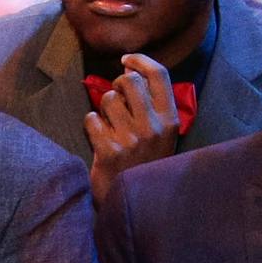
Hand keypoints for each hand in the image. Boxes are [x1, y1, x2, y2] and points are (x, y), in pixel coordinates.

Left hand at [83, 53, 184, 208]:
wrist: (134, 202)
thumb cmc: (144, 163)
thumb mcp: (161, 134)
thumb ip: (151, 104)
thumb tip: (131, 69)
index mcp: (170, 120)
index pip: (159, 75)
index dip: (140, 61)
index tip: (126, 60)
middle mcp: (153, 127)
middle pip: (129, 81)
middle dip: (117, 85)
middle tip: (116, 98)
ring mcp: (131, 139)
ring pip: (107, 99)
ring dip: (104, 108)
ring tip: (110, 125)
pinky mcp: (108, 151)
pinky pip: (91, 119)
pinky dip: (91, 126)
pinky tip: (99, 138)